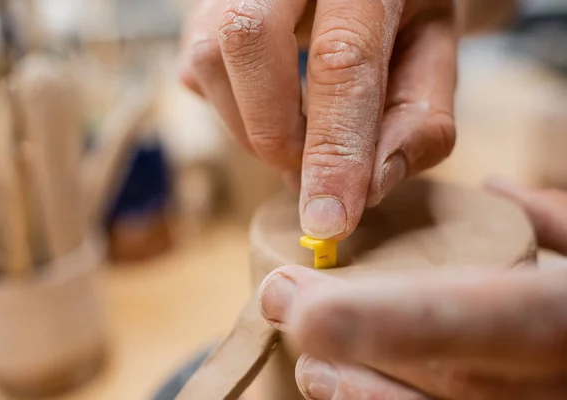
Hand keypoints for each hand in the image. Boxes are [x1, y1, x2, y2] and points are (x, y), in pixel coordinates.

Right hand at [179, 0, 456, 239]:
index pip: (340, 60)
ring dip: (252, 126)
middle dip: (276, 134)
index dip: (332, 149)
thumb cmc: (402, 10)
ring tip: (298, 137)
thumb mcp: (433, 54)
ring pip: (208, 59)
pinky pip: (196, 70)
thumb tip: (367, 190)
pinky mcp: (201, 8)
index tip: (329, 221)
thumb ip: (418, 120)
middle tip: (308, 175)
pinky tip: (270, 103)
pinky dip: (233, 108)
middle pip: (246, 42)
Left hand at [257, 180, 566, 398]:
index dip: (397, 322)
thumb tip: (501, 191)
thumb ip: (563, 220)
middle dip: (357, 343)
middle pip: (454, 378)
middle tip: (281, 304)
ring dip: (369, 396)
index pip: (493, 321)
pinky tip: (346, 394)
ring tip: (311, 369)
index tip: (307, 309)